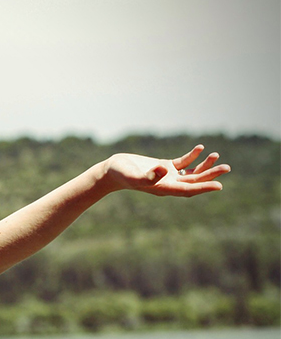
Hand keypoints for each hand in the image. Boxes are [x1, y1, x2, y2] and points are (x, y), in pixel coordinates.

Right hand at [103, 145, 229, 196]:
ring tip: (217, 156)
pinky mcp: (163, 167)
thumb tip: (164, 170)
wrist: (111, 172)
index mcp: (164, 188)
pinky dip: (192, 157)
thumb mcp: (133, 175)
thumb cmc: (121, 175)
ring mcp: (167, 175)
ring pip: (190, 173)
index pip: (188, 189)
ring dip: (204, 166)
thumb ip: (148, 176)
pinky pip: (182, 163)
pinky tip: (200, 148)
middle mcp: (168, 183)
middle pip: (194, 181)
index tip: (219, 185)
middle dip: (210, 175)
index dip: (204, 187)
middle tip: (226, 168)